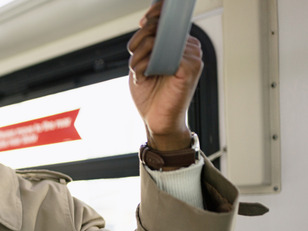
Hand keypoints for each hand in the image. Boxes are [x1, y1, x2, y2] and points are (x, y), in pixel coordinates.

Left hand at [128, 0, 202, 149]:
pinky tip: (144, 75)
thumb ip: (146, 46)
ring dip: (140, 55)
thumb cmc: (151, 95)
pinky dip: (147, 64)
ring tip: (139, 71)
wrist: (157, 121)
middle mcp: (189, 49)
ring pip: (159, 41)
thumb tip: (146, 24)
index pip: (170, 22)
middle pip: (160, 29)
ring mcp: (192, 58)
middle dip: (139, 41)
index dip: (157, 14)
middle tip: (135, 60)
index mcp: (180, 46)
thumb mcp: (143, 65)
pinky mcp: (191, 69)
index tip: (144, 19)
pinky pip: (165, 55)